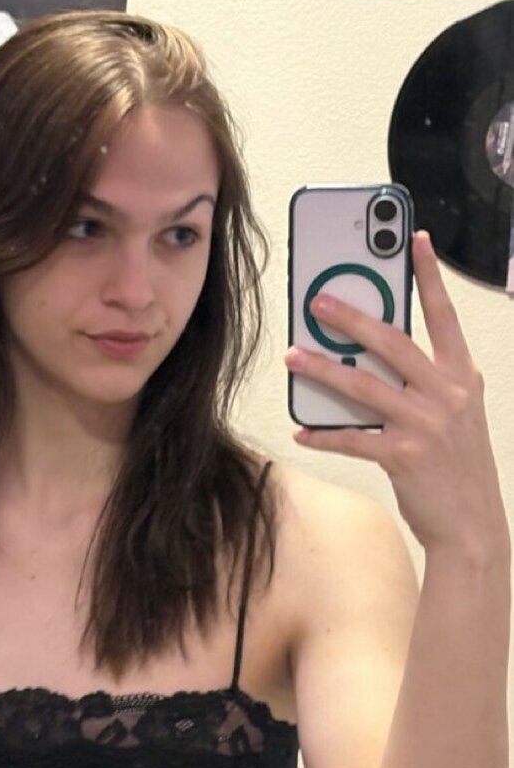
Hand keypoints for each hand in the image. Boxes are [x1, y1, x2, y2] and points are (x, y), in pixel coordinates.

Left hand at [284, 231, 507, 555]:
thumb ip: (427, 384)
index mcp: (462, 377)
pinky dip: (323, 435)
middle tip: (318, 301)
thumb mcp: (457, 415)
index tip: (415, 241)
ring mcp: (425, 425)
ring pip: (363, 386)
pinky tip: (302, 430)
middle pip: (391, 343)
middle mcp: (447, 395)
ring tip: (293, 357)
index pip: (444, 318)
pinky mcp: (402, 456)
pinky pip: (352, 438)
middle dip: (351, 318)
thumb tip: (371, 362)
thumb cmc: (458, 466)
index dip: (429, 278)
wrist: (473, 525)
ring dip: (323, 370)